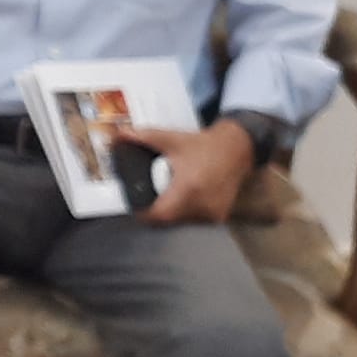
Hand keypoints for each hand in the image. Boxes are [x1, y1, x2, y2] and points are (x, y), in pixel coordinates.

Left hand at [125, 122, 253, 224]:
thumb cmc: (203, 145)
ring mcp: (213, 212)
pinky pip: (196, 221)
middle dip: (155, 212)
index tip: (135, 205)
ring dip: (171, 213)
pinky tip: (182, 201)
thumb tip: (118, 135)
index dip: (143, 213)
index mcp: (188, 189)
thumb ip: (143, 137)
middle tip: (147, 199)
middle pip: (168, 220)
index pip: (159, 214)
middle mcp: (202, 204)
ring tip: (164, 199)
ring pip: (182, 222)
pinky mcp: (220, 216)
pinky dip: (186, 213)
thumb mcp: (171, 139)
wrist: (238, 148)